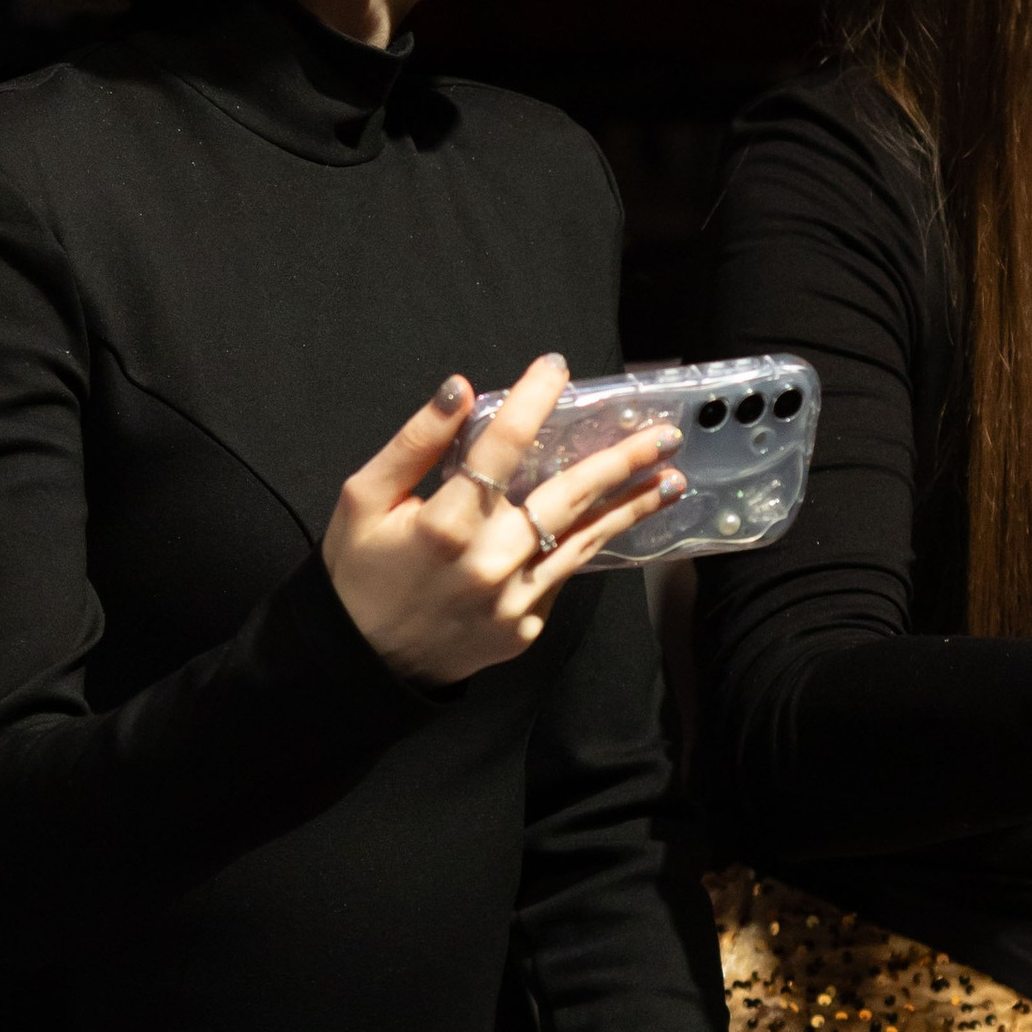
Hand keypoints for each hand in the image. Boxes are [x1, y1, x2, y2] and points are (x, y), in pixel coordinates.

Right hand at [322, 355, 682, 684]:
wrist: (364, 664)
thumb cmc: (359, 572)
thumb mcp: (364, 499)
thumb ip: (414, 443)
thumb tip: (459, 389)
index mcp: (445, 523)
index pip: (501, 447)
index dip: (533, 401)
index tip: (556, 366)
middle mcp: (489, 561)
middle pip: (568, 498)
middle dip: (621, 462)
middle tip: (664, 434)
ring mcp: (513, 600)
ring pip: (583, 542)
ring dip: (631, 508)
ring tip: (672, 479)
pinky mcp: (525, 627)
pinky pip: (562, 576)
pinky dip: (588, 545)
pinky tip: (619, 521)